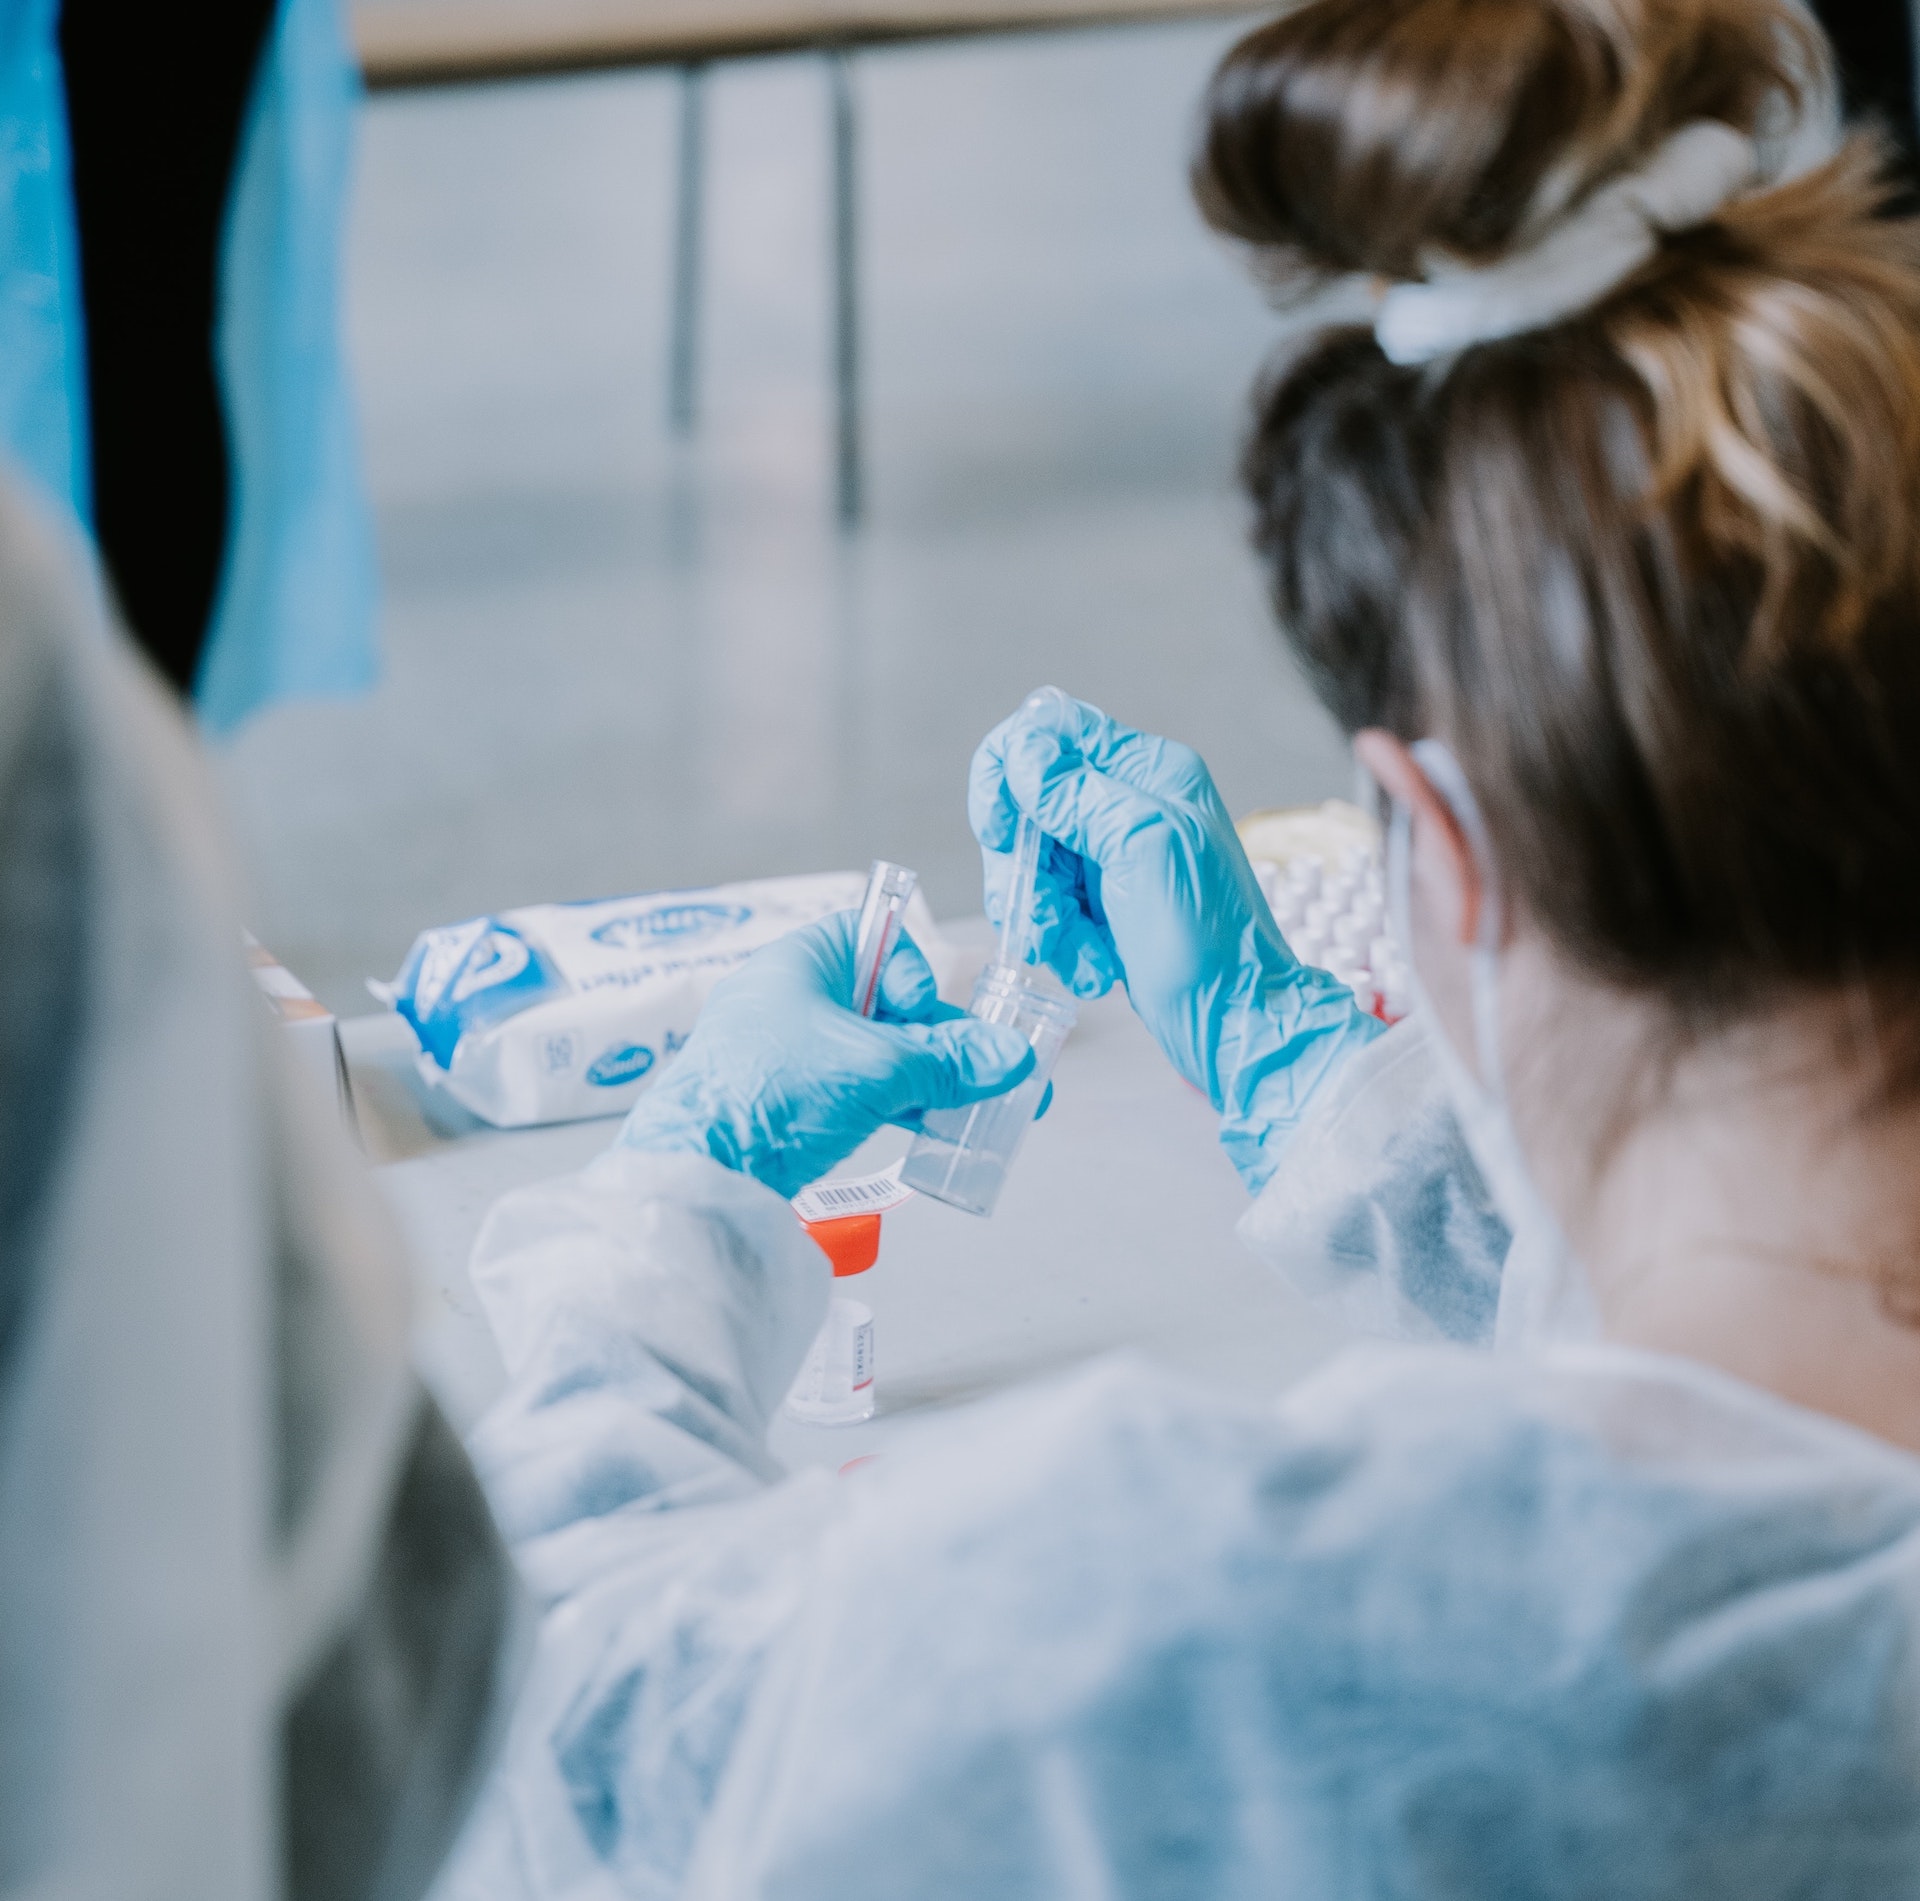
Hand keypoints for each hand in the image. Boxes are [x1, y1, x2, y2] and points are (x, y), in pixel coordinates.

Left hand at [617, 914, 1035, 1199]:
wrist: (699, 1170)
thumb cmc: (774, 1091)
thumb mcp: (877, 1069)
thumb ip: (949, 1062)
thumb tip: (1011, 1058)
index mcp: (799, 963)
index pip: (873, 936)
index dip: (912, 968)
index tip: (924, 1009)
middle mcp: (790, 1000)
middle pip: (886, 1004)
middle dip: (943, 1039)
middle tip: (995, 1069)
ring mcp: (785, 1055)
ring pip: (875, 1055)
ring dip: (930, 1079)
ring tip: (989, 1107)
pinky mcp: (786, 1105)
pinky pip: (855, 1093)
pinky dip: (897, 1106)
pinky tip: (939, 1131)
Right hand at [969, 688, 1379, 1189]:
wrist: (1236, 1025)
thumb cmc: (1208, 944)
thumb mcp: (1142, 849)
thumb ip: (1079, 794)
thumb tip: (1023, 751)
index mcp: (1148, 771)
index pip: (1049, 731)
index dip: (1009, 776)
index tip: (1003, 832)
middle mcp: (1131, 803)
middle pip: (1028, 805)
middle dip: (1024, 868)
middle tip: (1042, 917)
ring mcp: (1118, 854)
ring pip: (1033, 861)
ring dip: (1043, 915)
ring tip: (1077, 955)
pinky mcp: (1108, 903)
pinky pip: (1051, 904)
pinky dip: (1061, 940)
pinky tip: (1093, 967)